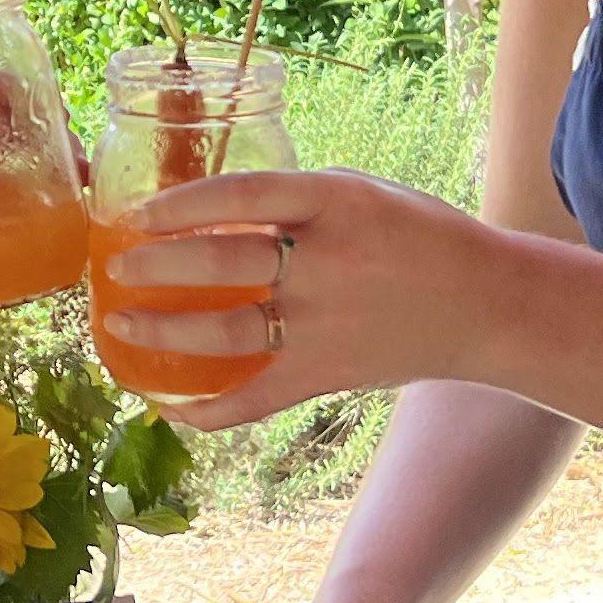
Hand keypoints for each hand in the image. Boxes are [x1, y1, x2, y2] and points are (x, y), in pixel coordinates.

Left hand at [97, 167, 503, 431]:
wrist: (485, 304)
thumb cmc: (417, 236)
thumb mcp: (361, 193)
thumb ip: (293, 201)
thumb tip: (208, 212)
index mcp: (337, 203)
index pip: (242, 193)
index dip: (182, 203)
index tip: (139, 214)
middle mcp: (328, 263)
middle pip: (225, 261)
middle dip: (159, 266)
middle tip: (118, 269)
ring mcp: (327, 325)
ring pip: (228, 331)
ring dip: (165, 331)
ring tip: (121, 325)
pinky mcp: (329, 374)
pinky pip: (258, 398)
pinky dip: (211, 409)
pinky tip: (170, 406)